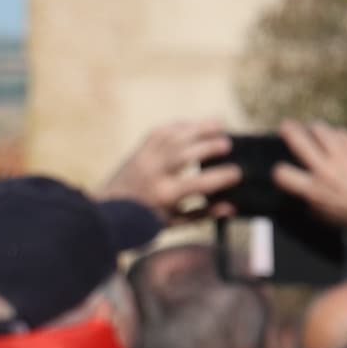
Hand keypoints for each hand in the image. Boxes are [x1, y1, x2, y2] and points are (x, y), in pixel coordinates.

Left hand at [100, 120, 237, 218]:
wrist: (109, 210)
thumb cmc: (146, 220)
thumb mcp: (176, 223)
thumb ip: (204, 214)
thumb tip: (232, 207)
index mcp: (166, 195)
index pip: (199, 183)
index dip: (221, 177)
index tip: (238, 173)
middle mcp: (155, 174)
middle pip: (185, 154)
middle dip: (208, 146)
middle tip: (228, 143)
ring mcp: (145, 159)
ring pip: (173, 137)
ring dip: (197, 128)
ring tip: (219, 124)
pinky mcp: (139, 150)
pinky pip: (159, 132)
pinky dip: (178, 126)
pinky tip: (194, 124)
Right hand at [268, 120, 346, 226]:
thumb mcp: (329, 217)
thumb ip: (314, 205)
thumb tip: (306, 199)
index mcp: (314, 189)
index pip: (283, 174)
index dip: (280, 171)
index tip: (283, 170)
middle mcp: (324, 169)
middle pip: (297, 140)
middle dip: (288, 130)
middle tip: (286, 126)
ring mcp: (342, 156)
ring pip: (320, 129)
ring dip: (315, 128)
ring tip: (315, 129)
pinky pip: (343, 134)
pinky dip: (338, 135)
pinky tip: (339, 138)